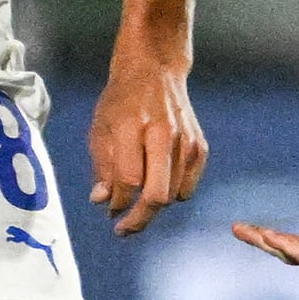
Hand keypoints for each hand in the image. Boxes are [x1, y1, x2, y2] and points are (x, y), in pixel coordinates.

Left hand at [90, 41, 207, 236]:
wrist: (154, 71)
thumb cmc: (121, 101)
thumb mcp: (100, 129)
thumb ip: (102, 167)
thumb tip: (103, 202)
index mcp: (132, 127)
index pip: (128, 180)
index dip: (117, 204)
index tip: (109, 212)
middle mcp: (162, 134)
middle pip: (157, 195)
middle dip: (139, 219)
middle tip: (124, 228)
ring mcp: (185, 140)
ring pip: (172, 195)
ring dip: (152, 206)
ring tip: (137, 201)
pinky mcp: (198, 146)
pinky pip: (187, 187)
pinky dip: (172, 194)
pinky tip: (157, 185)